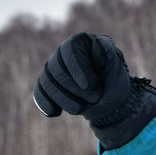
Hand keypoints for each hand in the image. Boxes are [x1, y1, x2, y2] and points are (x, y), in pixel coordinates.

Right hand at [33, 33, 155, 147]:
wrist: (109, 102)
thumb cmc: (114, 80)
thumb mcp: (117, 67)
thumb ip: (108, 53)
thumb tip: (98, 42)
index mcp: (80, 42)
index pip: (69, 49)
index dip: (77, 68)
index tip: (89, 85)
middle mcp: (62, 52)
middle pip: (56, 69)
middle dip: (74, 88)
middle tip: (95, 98)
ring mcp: (52, 69)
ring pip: (46, 82)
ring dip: (64, 99)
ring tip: (81, 109)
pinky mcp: (47, 86)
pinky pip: (38, 93)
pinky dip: (45, 103)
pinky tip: (55, 112)